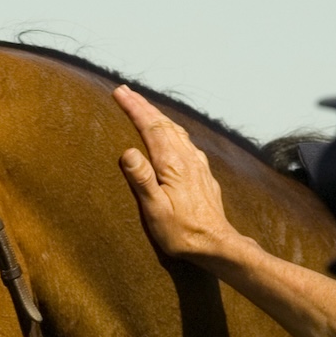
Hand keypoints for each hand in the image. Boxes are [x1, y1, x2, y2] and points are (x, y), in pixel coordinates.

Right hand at [113, 84, 245, 263]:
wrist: (216, 245)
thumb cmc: (181, 232)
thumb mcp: (155, 210)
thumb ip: (142, 179)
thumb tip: (127, 151)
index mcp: (172, 164)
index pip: (151, 128)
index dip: (134, 108)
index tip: (119, 92)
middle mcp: (187, 159)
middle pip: (164, 123)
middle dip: (144, 105)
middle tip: (126, 91)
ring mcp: (198, 165)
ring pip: (176, 130)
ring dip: (157, 115)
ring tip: (143, 106)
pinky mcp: (202, 173)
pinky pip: (184, 142)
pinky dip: (171, 130)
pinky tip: (170, 133)